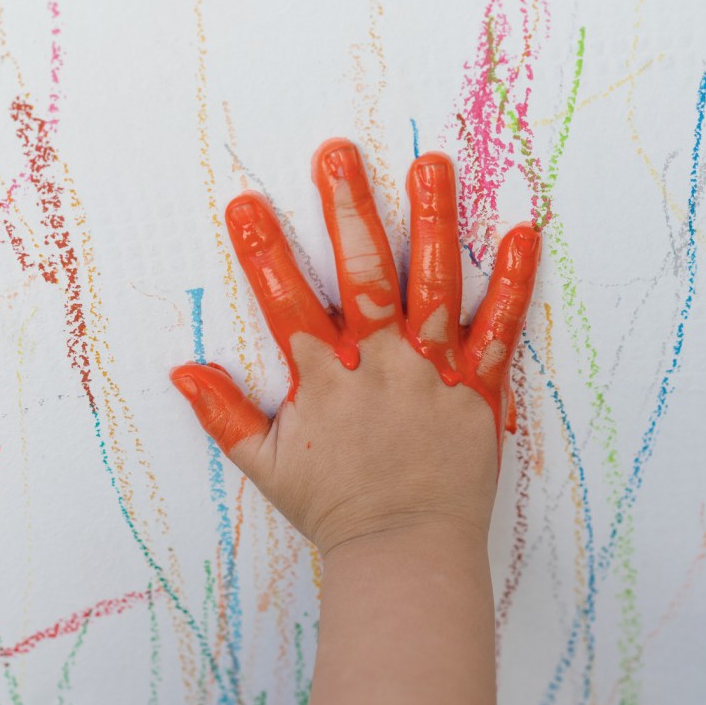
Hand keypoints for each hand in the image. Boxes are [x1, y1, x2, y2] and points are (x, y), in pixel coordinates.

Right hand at [171, 138, 540, 556]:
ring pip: (434, 286)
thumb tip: (183, 371)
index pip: (285, 303)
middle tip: (339, 153)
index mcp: (326, 378)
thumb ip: (224, 415)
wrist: (406, 550)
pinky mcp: (477, 390)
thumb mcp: (266, 465)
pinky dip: (512, 284)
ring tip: (432, 165)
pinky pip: (499, 331)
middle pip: (363, 275)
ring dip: (433, 222)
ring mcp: (432, 373)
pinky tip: (522, 234)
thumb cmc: (336, 509)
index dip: (264, 252)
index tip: (246, 204)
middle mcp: (379, 364)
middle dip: (349, 211)